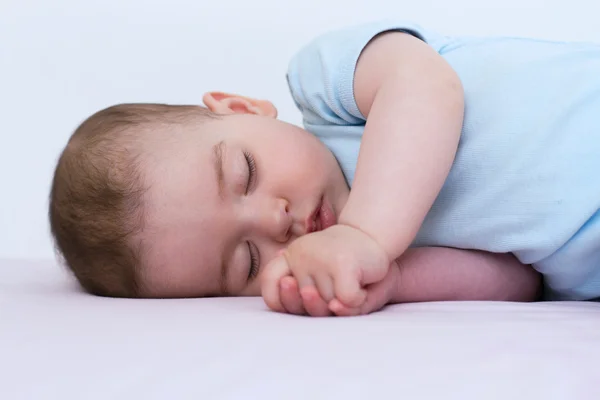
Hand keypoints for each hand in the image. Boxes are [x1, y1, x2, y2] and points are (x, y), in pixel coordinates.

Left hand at [262, 224, 389, 312]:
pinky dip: (359, 300)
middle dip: (322, 307)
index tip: (305, 297)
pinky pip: (347, 300)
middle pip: (302, 304)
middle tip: (335, 294)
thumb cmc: (349, 267)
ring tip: (352, 283)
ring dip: (344, 304)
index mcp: (291, 257)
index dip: (283, 300)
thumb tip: (331, 307)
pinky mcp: (341, 263)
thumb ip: (314, 303)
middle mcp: (300, 254)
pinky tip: (362, 285)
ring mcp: (319, 258)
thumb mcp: (326, 285)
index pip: (270, 282)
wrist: (376, 239)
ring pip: (327, 305)